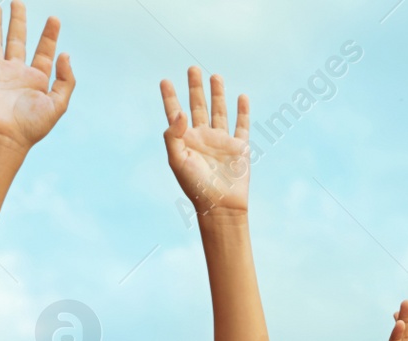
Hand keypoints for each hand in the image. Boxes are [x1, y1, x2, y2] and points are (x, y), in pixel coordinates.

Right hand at [0, 3, 74, 151]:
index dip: (49, 35)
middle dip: (19, 21)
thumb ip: (65, 80)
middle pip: (18, 39)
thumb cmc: (32, 126)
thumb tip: (65, 54)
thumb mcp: (58, 104)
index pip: (44, 51)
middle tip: (19, 2)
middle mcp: (16, 72)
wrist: (4, 137)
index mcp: (37, 79)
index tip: (54, 18)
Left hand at [161, 68, 249, 216]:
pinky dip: (243, 111)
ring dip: (217, 94)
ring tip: (216, 77)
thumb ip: (173, 135)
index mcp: (185, 140)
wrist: (221, 205)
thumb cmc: (195, 186)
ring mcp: (222, 141)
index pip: (175, 114)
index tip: (165, 81)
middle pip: (198, 106)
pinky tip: (242, 97)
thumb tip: (182, 112)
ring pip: (219, 111)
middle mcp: (203, 137)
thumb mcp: (177, 160)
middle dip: (195, 88)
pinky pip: (241, 126)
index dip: (169, 97)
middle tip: (193, 69)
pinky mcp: (239, 148)